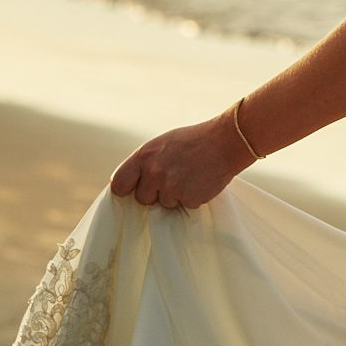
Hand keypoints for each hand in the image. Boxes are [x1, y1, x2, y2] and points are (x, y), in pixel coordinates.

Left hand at [110, 113, 250, 210]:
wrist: (226, 142)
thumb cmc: (194, 141)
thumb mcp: (163, 144)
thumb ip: (146, 162)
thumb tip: (133, 183)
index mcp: (144, 156)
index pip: (119, 183)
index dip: (126, 189)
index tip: (132, 190)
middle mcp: (155, 173)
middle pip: (142, 198)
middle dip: (155, 193)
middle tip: (172, 178)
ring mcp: (172, 187)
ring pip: (165, 204)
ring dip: (176, 195)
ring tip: (190, 176)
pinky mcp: (189, 199)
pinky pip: (184, 205)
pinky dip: (191, 197)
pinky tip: (200, 181)